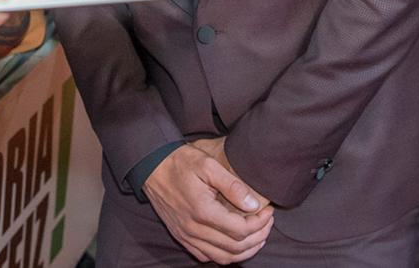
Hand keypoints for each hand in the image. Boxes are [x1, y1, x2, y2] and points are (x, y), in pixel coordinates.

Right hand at [142, 139, 273, 263]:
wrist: (151, 166)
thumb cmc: (179, 162)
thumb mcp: (208, 164)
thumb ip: (233, 185)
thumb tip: (254, 205)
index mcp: (202, 211)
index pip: (241, 230)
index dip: (260, 223)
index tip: (268, 210)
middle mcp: (194, 229)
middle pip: (235, 247)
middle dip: (258, 237)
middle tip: (267, 222)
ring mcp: (186, 235)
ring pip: (223, 257)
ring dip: (245, 251)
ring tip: (257, 236)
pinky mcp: (181, 236)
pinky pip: (206, 256)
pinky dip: (224, 255)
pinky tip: (233, 243)